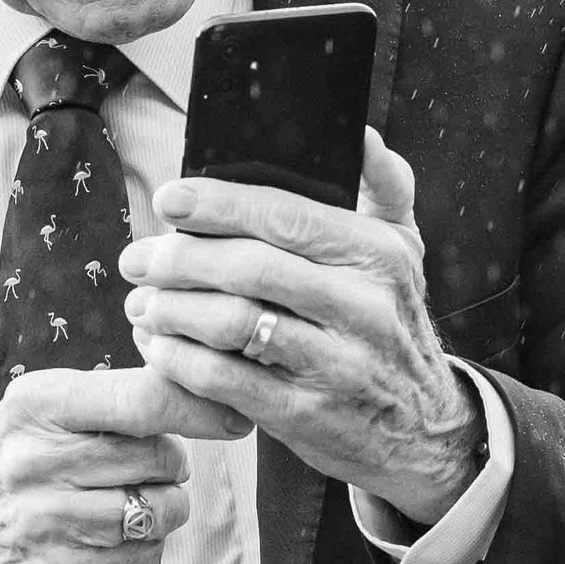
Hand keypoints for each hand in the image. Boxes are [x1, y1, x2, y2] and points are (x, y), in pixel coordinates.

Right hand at [0, 365, 239, 563]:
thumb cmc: (13, 466)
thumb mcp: (42, 411)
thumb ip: (114, 396)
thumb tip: (206, 392)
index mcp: (38, 405)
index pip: (144, 400)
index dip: (201, 408)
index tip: (233, 417)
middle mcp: (38, 461)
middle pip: (163, 457)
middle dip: (169, 464)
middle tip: (138, 469)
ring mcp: (47, 523)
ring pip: (161, 510)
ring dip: (161, 509)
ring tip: (125, 503)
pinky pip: (144, 558)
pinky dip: (141, 550)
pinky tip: (106, 540)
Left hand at [121, 130, 482, 525]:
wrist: (425, 431)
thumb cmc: (392, 328)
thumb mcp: (405, 253)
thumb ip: (385, 187)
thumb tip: (361, 132)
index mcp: (380, 255)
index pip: (287, 215)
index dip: (219, 204)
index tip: (169, 200)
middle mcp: (364, 307)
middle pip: (250, 267)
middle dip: (179, 258)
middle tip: (139, 259)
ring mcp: (337, 365)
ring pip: (232, 323)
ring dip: (171, 310)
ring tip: (142, 304)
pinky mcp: (307, 415)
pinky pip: (225, 380)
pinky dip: (180, 360)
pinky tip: (160, 347)